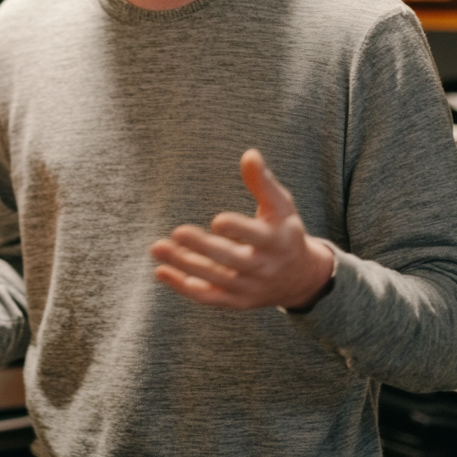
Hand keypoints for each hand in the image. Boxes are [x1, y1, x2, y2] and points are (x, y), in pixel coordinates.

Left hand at [150, 149, 335, 310]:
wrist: (299, 278)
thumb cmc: (283, 231)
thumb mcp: (281, 206)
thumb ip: (263, 183)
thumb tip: (249, 154)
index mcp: (278, 242)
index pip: (259, 237)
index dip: (239, 230)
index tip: (217, 220)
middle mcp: (264, 269)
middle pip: (232, 261)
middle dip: (204, 248)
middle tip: (177, 232)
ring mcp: (249, 288)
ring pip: (214, 280)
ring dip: (184, 265)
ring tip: (158, 247)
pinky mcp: (235, 302)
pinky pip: (207, 297)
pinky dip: (182, 286)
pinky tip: (161, 271)